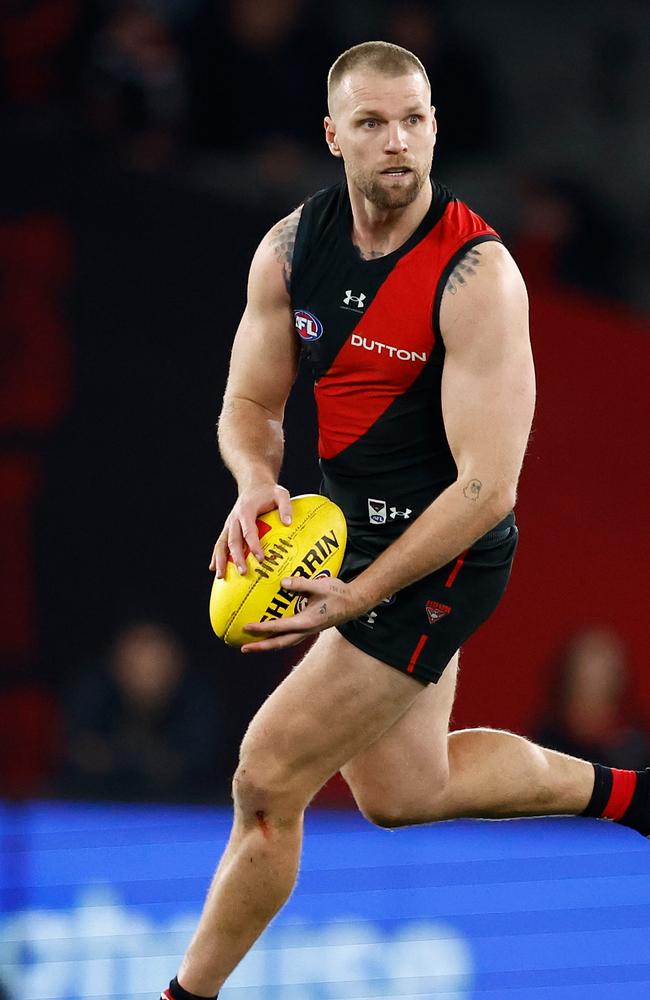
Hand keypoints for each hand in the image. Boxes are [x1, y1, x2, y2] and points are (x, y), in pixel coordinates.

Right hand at [210, 483, 291, 576]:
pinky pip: (220, 543)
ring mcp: (229, 524)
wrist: (254, 484)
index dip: (254, 545)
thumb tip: (288, 523)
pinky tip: (213, 569)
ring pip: (221, 543)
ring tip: (220, 576)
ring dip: (220, 560)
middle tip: (243, 572)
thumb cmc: (269, 492)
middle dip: (236, 557)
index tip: (261, 559)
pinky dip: (216, 556)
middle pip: (233, 540)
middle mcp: (234, 518)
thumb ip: (285, 507)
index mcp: (246, 511)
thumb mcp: (281, 494)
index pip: (249, 531)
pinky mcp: (228, 528)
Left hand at [241, 575, 361, 652]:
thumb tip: (282, 582)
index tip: (247, 627)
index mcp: (307, 621)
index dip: (262, 628)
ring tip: (253, 646)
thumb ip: (301, 584)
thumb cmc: (338, 593)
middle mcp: (306, 630)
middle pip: (280, 643)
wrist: (355, 602)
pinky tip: (271, 634)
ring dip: (268, 645)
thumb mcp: (320, 585)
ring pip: (285, 643)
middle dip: (261, 647)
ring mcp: (308, 631)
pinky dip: (278, 638)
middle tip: (244, 649)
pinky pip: (290, 637)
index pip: (280, 627)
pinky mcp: (310, 628)